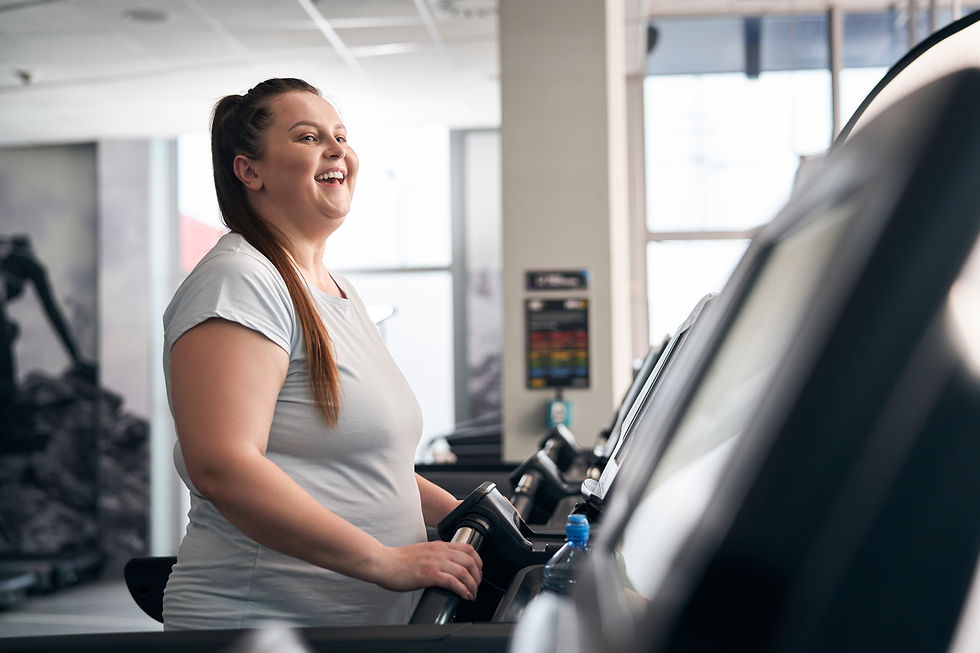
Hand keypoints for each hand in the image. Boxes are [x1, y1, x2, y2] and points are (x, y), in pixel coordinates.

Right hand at [367, 541, 482, 600]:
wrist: (383, 563)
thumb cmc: (398, 560)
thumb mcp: (422, 552)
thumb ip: (436, 556)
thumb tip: (447, 567)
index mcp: (439, 545)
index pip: (468, 548)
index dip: (478, 561)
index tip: (478, 572)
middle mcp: (440, 552)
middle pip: (471, 560)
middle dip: (478, 575)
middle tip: (477, 586)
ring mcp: (435, 562)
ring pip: (465, 572)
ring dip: (472, 585)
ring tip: (472, 594)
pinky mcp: (429, 575)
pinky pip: (453, 582)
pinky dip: (463, 590)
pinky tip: (464, 595)